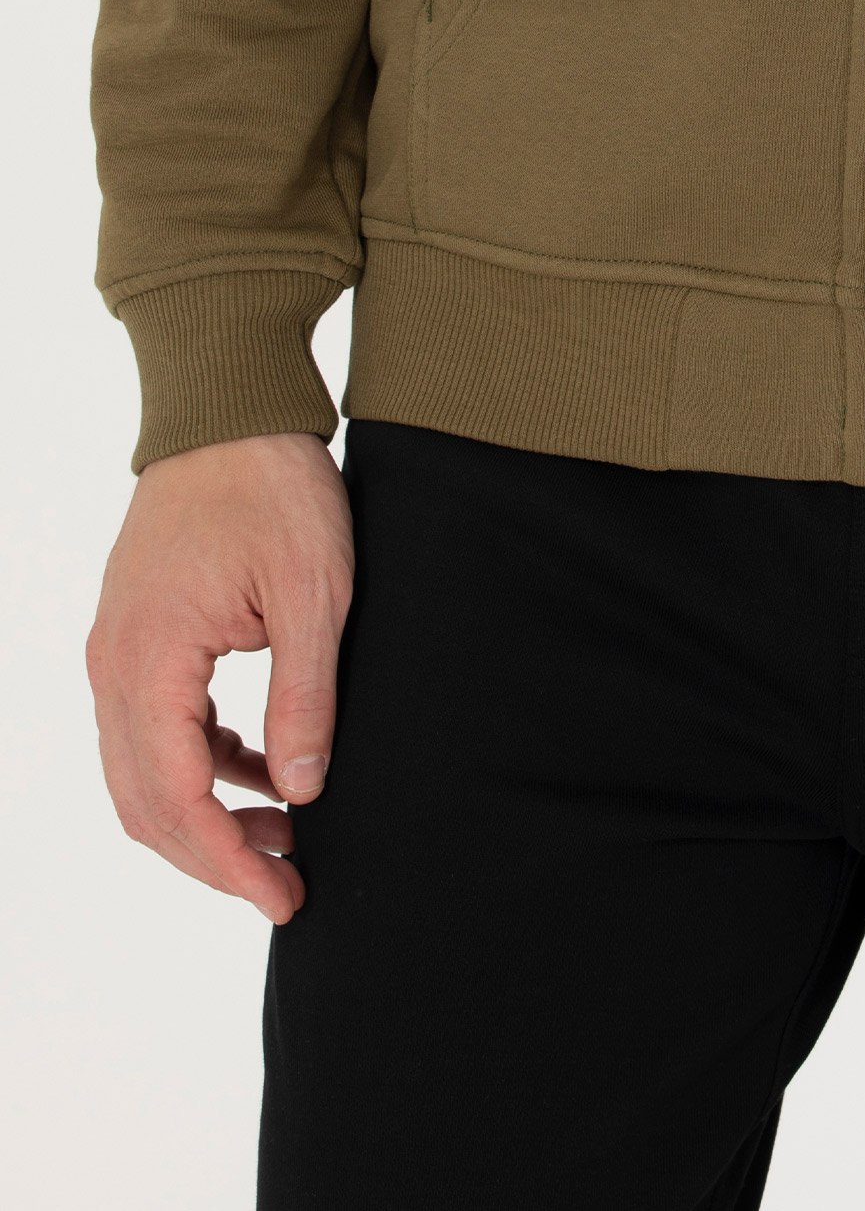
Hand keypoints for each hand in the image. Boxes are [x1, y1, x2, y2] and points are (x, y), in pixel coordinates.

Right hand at [86, 431, 352, 924]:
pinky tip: (262, 771)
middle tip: (286, 888)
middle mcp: (114, 664)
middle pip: (146, 802)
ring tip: (284, 835)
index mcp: (149, 660)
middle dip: (212, 858)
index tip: (281, 898)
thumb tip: (302, 792)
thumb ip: (304, 699)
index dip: (225, 863)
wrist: (230, 405)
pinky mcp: (138, 633)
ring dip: (205, 815)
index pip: (175, 799)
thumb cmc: (273, 486)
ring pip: (144, 771)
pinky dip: (202, 764)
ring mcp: (118, 649)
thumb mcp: (312, 594)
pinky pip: (155, 727)